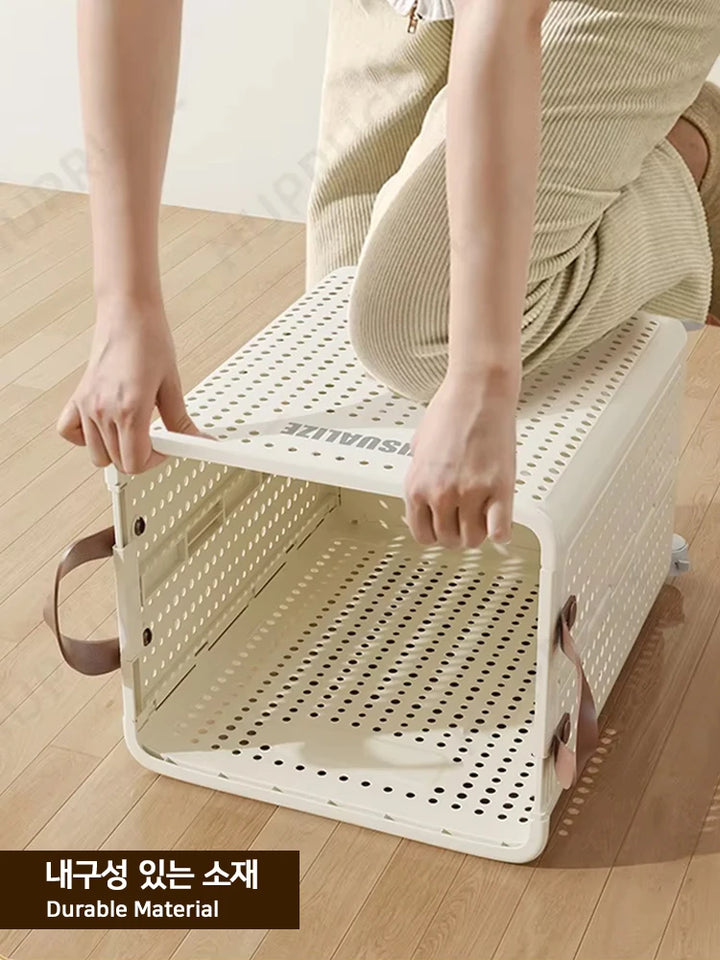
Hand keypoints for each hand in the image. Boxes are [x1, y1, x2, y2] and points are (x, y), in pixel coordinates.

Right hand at [57, 295, 201, 473]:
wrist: (128, 312)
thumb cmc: (149, 339)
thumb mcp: (171, 384)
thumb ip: (181, 420)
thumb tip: (197, 441)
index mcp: (130, 409)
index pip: (136, 462)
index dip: (156, 460)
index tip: (166, 448)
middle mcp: (103, 410)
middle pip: (118, 462)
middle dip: (140, 456)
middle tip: (155, 438)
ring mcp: (87, 405)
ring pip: (97, 454)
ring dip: (116, 450)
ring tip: (133, 431)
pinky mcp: (77, 397)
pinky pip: (70, 432)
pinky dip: (85, 438)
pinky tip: (104, 427)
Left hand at [404, 370, 517, 547]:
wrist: (478, 391)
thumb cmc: (451, 408)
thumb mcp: (418, 445)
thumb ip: (420, 472)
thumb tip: (425, 486)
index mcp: (416, 486)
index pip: (422, 534)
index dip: (435, 533)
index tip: (444, 527)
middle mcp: (440, 494)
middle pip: (449, 540)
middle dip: (458, 532)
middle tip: (465, 520)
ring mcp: (470, 494)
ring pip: (473, 539)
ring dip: (479, 532)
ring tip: (482, 517)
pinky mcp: (498, 489)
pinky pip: (499, 530)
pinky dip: (500, 531)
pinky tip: (500, 520)